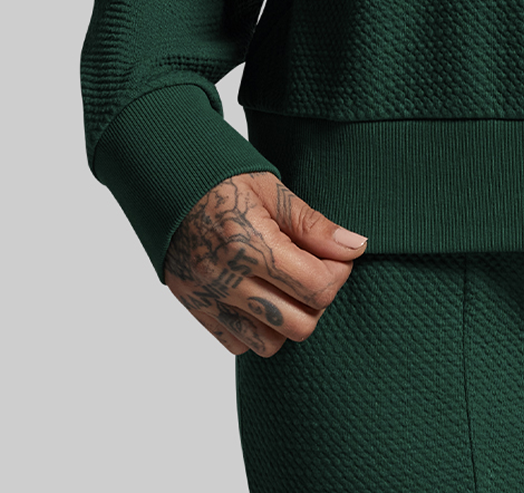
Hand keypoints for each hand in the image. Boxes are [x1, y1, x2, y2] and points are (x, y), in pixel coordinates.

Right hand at [162, 171, 367, 356]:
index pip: (316, 287)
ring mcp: (208, 299)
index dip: (339, 272)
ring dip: (289, 319)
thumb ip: (314, 225)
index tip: (337, 255)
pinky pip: (238, 344)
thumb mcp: (272, 191)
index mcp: (249, 244)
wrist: (167, 182)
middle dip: (318, 299)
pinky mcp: (196, 309)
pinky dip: (257, 329)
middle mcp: (227, 279)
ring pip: (270, 343)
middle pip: (299, 324)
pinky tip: (261, 295)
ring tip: (288, 284)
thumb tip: (355, 247)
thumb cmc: (224, 179)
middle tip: (315, 269)